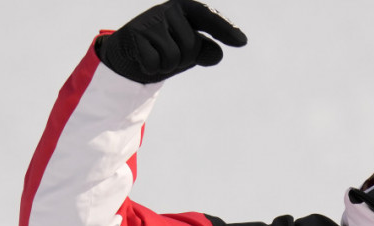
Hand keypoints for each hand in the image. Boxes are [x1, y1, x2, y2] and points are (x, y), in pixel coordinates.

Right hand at [95, 0, 246, 83]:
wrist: (131, 52)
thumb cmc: (167, 48)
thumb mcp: (191, 51)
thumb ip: (206, 51)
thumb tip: (218, 53)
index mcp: (186, 8)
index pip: (208, 16)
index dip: (225, 28)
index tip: (243, 42)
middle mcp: (168, 9)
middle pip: (191, 45)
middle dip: (184, 58)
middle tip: (170, 53)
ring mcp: (150, 19)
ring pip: (173, 57)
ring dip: (167, 65)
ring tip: (158, 55)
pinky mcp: (134, 33)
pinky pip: (155, 63)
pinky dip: (152, 68)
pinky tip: (145, 60)